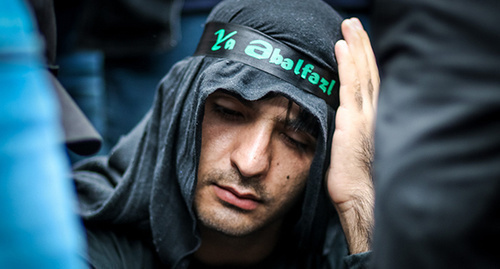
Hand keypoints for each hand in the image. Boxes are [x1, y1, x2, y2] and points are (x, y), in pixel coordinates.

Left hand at [326, 18, 378, 253]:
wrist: (365, 200)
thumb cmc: (361, 183)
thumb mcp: (358, 152)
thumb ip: (354, 132)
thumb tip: (343, 125)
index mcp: (375, 120)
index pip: (371, 84)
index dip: (365, 61)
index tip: (358, 44)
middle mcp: (374, 113)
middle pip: (369, 72)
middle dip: (362, 46)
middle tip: (354, 25)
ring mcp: (365, 115)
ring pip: (361, 74)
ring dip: (356, 48)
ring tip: (349, 27)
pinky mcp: (353, 121)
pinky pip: (350, 85)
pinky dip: (347, 65)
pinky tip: (341, 48)